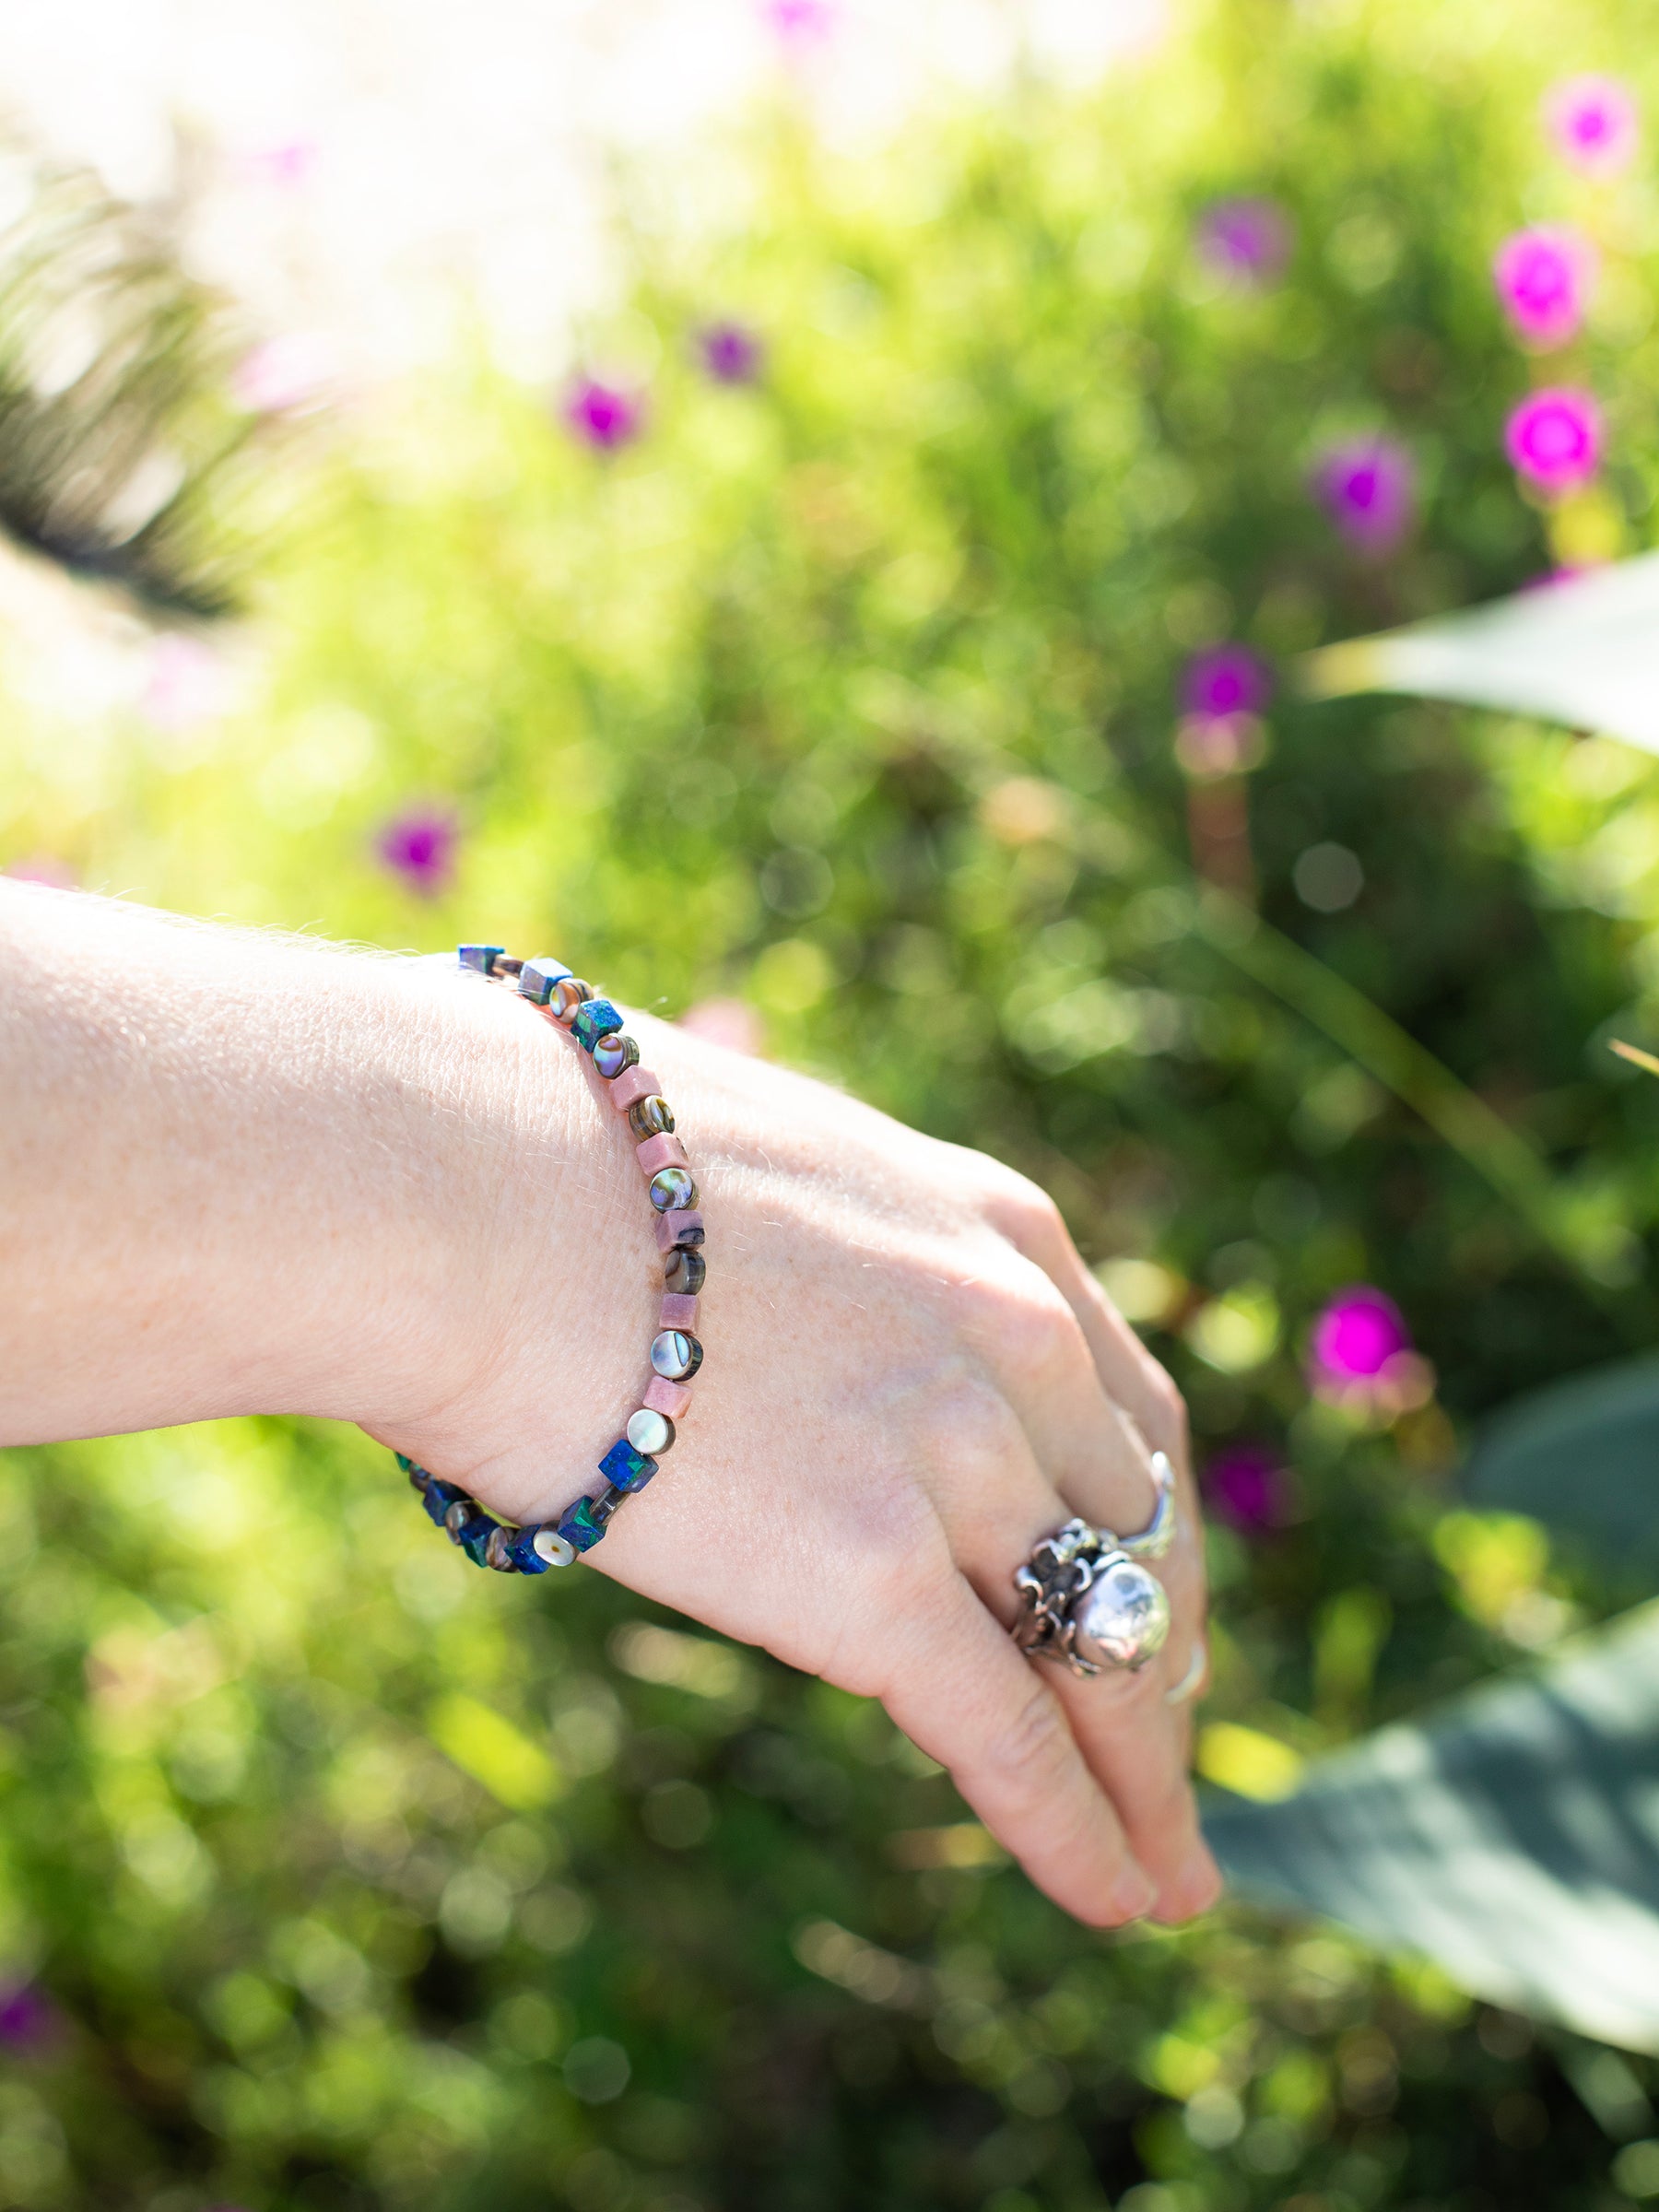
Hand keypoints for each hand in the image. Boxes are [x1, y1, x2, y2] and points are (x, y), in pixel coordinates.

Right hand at [373, 984, 1219, 1928]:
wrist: (464, 1190)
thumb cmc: (557, 1160)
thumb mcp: (781, 1178)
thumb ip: (840, 1262)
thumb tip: (798, 1319)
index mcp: (996, 1231)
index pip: (1123, 1410)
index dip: (1147, 1525)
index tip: (1148, 1596)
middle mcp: (1016, 1340)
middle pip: (1137, 1535)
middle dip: (1157, 1653)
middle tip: (1158, 1743)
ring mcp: (956, 1457)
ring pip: (1100, 1652)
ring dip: (1141, 1776)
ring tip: (1167, 1866)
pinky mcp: (875, 1578)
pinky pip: (1012, 1735)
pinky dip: (1078, 1831)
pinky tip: (1115, 1895)